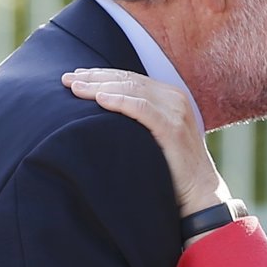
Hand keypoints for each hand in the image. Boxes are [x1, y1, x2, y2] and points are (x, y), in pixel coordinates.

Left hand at [61, 68, 231, 217]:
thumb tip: (104, 112)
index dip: (101, 75)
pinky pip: (141, 109)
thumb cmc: (172, 168)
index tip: (76, 76)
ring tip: (75, 88)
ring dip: (100, 87)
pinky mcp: (173, 128)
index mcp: (170, 96)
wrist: (200, 192)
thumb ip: (140, 120)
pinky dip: (119, 102)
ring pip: (132, 90)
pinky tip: (99, 100)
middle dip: (95, 77)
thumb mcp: (156, 136)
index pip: (130, 78)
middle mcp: (174, 98)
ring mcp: (175, 111)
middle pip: (128, 80)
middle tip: (66, 79)